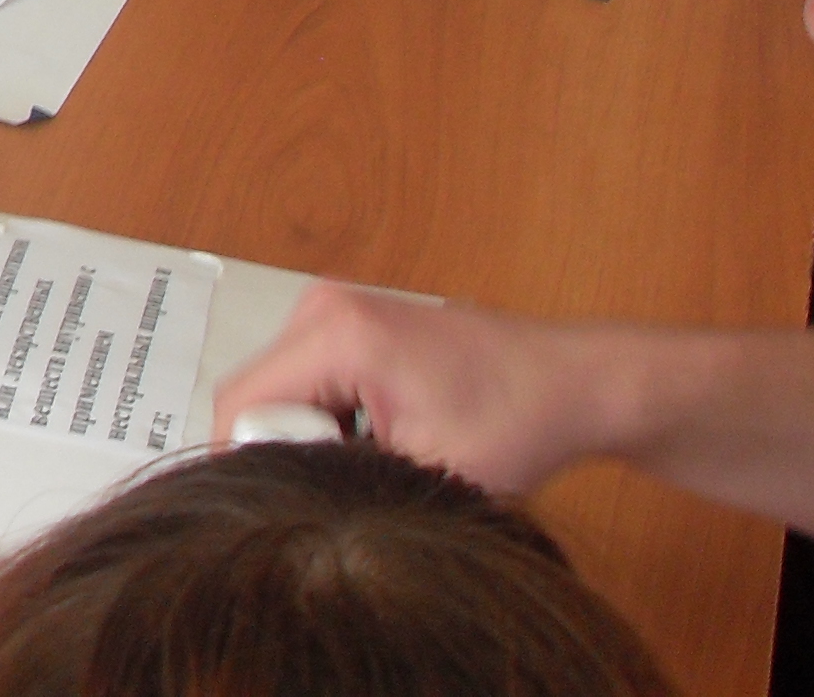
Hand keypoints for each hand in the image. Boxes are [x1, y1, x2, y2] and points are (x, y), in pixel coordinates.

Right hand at [209, 282, 616, 496]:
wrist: (573, 382)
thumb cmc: (518, 420)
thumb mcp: (424, 471)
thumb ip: (338, 480)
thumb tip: (280, 506)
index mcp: (337, 332)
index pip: (240, 404)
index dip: (256, 466)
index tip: (309, 501)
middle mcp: (323, 308)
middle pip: (254, 397)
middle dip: (289, 453)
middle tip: (353, 486)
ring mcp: (334, 310)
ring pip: (278, 395)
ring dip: (311, 440)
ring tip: (377, 462)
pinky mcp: (348, 324)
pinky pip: (305, 384)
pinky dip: (328, 422)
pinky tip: (381, 441)